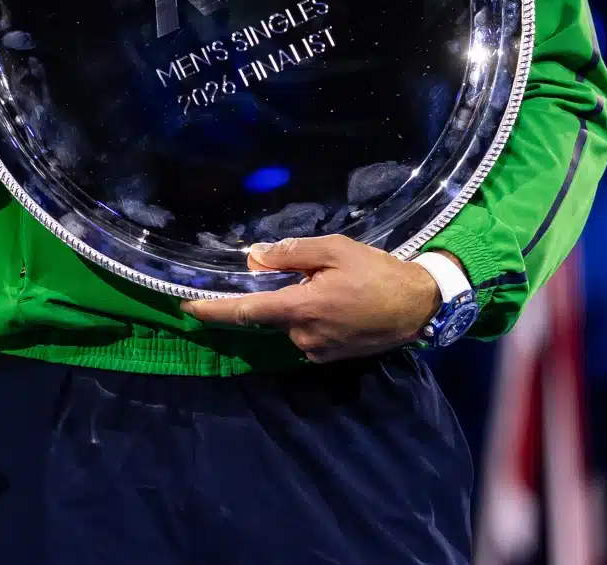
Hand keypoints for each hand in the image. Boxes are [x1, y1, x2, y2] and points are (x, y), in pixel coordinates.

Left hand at [180, 237, 444, 363]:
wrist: (420, 306)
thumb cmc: (377, 272)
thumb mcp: (335, 250)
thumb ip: (291, 254)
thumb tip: (255, 260)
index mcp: (301, 309)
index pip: (245, 312)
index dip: (213, 310)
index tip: (186, 306)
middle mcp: (304, 336)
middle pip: (270, 314)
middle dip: (276, 294)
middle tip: (307, 273)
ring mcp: (318, 350)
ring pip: (290, 323)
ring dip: (297, 305)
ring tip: (333, 285)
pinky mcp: (331, 357)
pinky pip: (307, 333)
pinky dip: (311, 317)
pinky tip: (337, 302)